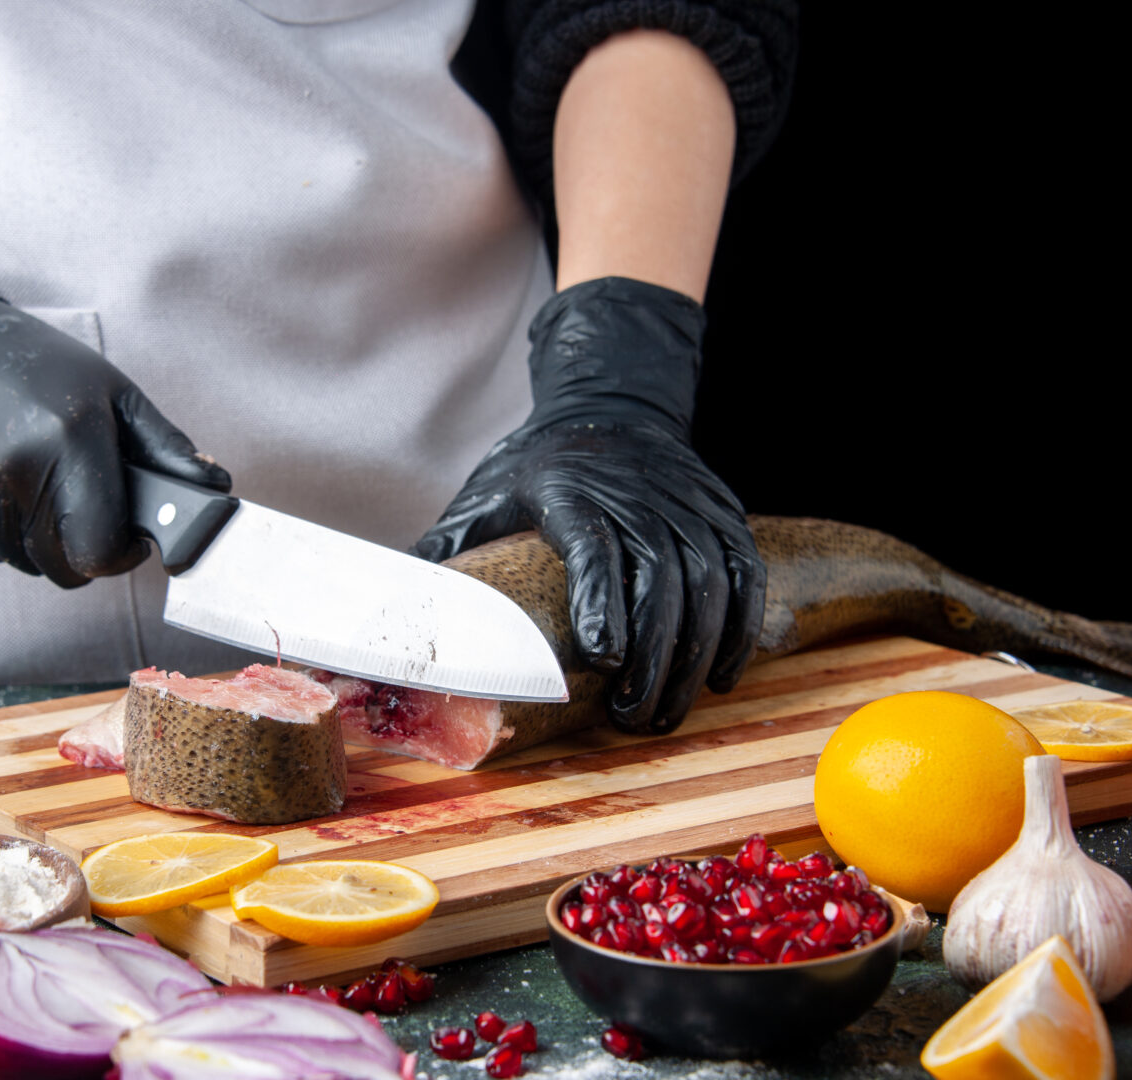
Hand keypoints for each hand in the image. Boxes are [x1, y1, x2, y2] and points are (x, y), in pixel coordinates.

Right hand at [0, 218, 228, 586]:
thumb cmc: (36, 366)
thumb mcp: (112, 392)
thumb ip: (166, 448)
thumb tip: (214, 492)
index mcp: (67, 440)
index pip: (99, 551)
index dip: (119, 553)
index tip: (124, 535)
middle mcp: (12, 471)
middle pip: (62, 568)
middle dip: (81, 547)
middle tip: (77, 502)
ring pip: (23, 562)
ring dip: (37, 537)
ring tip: (28, 479)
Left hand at [415, 277, 764, 731]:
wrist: (613, 404)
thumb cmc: (539, 464)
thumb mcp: (486, 492)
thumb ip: (448, 548)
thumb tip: (386, 611)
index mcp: (571, 490)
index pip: (594, 546)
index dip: (602, 602)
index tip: (601, 657)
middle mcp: (638, 493)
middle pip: (660, 580)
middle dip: (651, 659)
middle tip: (630, 717)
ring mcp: (688, 503)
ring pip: (708, 584)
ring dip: (693, 657)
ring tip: (664, 713)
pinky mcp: (723, 514)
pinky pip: (745, 576)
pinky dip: (740, 631)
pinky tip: (720, 676)